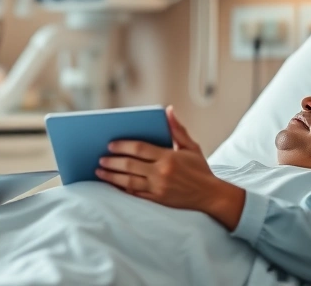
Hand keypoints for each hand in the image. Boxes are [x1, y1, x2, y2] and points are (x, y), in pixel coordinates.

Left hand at [96, 106, 244, 229]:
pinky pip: (135, 194)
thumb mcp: (191, 147)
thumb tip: (168, 110)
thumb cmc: (200, 170)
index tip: (110, 144)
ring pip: (129, 181)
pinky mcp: (157, 200)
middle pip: (130, 165)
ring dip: (112, 176)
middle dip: (112, 161)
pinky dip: (122, 189)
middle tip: (100, 158)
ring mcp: (158, 188)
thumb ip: (177, 130)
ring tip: (100, 171)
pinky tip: (112, 185)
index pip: (139, 148)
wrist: (211, 196)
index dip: (122, 146)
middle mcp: (161, 172)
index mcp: (168, 157)